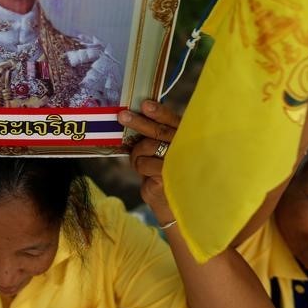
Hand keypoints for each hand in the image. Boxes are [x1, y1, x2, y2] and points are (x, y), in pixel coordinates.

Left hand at [118, 100, 180, 222]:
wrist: (172, 203)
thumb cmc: (164, 172)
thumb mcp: (160, 151)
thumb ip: (154, 136)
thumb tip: (132, 117)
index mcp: (185, 136)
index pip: (172, 121)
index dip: (159, 112)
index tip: (145, 104)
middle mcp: (185, 147)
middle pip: (158, 131)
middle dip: (138, 122)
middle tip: (122, 116)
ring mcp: (178, 161)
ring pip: (146, 147)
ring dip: (136, 154)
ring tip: (142, 162)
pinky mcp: (169, 175)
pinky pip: (142, 163)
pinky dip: (139, 167)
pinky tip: (148, 174)